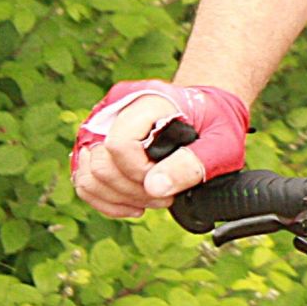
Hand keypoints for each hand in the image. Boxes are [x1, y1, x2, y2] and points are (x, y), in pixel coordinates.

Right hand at [69, 81, 247, 218]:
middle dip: (132, 191)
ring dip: (119, 198)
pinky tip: (135, 204)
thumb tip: (154, 188)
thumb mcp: (221, 142)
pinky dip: (106, 200)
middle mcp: (115, 110)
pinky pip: (84, 181)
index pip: (120, 144)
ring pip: (87, 175)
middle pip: (99, 163)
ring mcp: (102, 128)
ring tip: (153, 200)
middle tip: (165, 197)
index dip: (140, 172)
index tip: (167, 180)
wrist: (208, 112)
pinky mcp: (97, 146)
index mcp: (146, 101)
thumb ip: (193, 162)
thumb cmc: (217, 123)